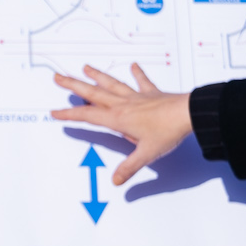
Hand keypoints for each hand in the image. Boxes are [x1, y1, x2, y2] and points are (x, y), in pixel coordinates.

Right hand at [49, 63, 194, 186]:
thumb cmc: (168, 131)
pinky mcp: (152, 93)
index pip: (88, 116)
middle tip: (58, 77)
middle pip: (94, 93)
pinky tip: (133, 65)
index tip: (55, 112)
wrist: (189, 113)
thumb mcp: (147, 153)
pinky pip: (142, 81)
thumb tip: (116, 180)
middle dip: (74, 85)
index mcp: (119, 119)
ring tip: (85, 68)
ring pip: (112, 84)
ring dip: (97, 76)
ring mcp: (137, 96)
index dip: (70, 114)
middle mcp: (124, 104)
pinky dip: (137, 73)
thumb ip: (129, 167)